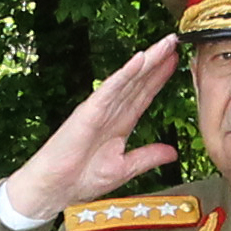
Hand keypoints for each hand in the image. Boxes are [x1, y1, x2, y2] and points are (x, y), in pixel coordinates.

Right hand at [0, 37, 182, 222]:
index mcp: (119, 124)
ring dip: (146, 61)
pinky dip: (125, 74)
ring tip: (164, 44)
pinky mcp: (89, 111)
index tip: (176, 62)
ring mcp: (99, 109)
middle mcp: (110, 112)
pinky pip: (110, 89)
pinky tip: (139, 60)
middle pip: (138, 81)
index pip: (143, 95)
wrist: (55, 189)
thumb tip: (172, 152)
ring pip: (127, 79)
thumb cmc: (80, 179)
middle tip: (174, 41)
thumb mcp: (124, 168)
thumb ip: (148, 157)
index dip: (159, 78)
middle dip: (156, 61)